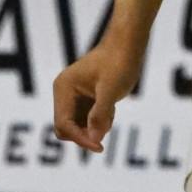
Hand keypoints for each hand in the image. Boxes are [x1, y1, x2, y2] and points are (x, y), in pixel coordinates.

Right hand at [51, 37, 144, 152]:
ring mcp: (73, 97)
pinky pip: (87, 120)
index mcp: (63, 88)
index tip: (99, 147)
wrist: (127, 44)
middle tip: (107, 126)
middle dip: (85, 134)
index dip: (80, 138)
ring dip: (95, 127)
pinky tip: (111, 108)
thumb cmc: (118, 62)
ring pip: (77, 126)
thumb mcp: (111, 89)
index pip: (63, 124)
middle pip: (66, 129)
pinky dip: (100, 121)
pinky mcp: (84, 99)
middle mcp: (64, 93)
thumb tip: (94, 139)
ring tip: (111, 111)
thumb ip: (100, 114)